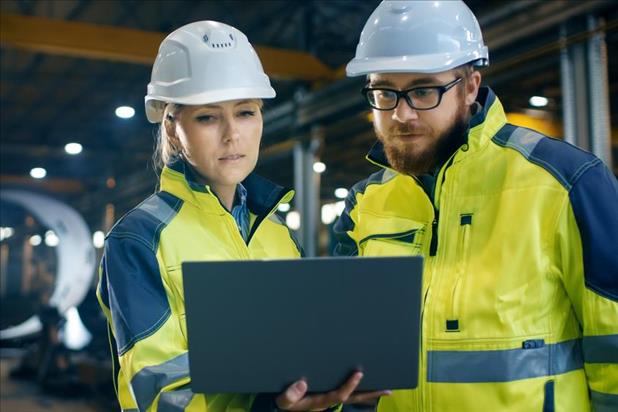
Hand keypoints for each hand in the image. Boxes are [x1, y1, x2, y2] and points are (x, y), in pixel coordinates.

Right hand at [275, 372, 390, 410]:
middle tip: (388, 389)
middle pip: (353, 399)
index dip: (350, 386)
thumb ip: (290, 395)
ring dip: (368, 392)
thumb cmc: (285, 401)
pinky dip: (358, 389)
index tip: (359, 374)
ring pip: (353, 396)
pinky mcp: (329, 396)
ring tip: (384, 387)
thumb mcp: (283, 400)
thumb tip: (303, 383)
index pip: (339, 395)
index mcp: (320, 402)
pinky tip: (367, 384)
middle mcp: (329, 402)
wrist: (284, 407)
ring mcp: (330, 400)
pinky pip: (347, 392)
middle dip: (370, 394)